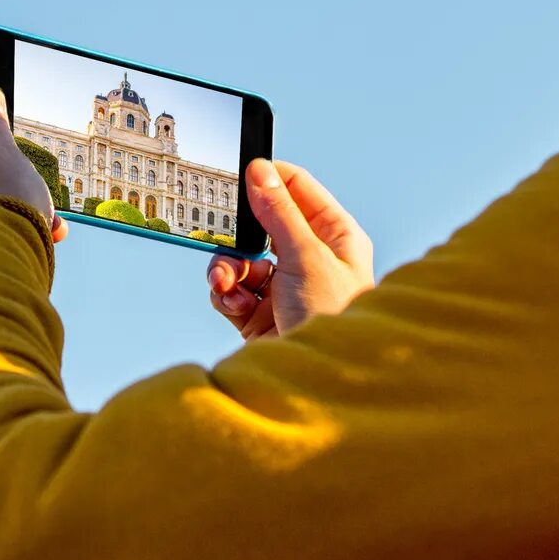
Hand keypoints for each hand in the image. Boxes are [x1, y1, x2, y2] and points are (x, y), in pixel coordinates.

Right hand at [208, 159, 374, 339]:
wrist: (320, 388)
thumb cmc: (332, 322)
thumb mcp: (307, 258)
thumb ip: (280, 214)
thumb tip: (260, 172)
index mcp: (334, 238)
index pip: (299, 190)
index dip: (270, 178)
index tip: (241, 171)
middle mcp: (308, 259)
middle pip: (261, 225)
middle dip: (239, 232)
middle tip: (224, 230)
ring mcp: (282, 288)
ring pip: (240, 258)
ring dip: (227, 267)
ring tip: (227, 282)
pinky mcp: (259, 315)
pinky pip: (231, 290)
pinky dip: (225, 293)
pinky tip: (232, 303)